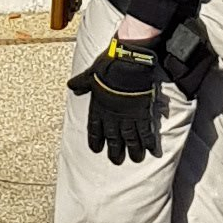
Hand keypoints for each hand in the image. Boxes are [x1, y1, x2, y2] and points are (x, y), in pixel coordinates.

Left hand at [68, 34, 164, 163]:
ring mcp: (128, 115)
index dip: (95, 140)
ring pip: (130, 138)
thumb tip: (71, 86)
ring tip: (135, 159)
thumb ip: (81, 83)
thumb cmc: (109, 64)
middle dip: (114, 151)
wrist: (128, 60)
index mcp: (99, 106)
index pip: (95, 128)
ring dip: (133, 150)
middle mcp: (113, 115)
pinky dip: (149, 142)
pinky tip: (151, 150)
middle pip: (113, 138)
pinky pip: (146, 131)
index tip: (96, 150)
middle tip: (116, 161)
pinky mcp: (143, 112)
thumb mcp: (90, 73)